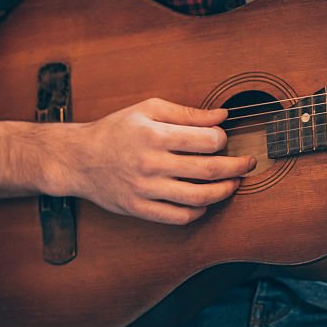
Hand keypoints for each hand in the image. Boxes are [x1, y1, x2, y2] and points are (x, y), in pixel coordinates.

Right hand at [54, 98, 255, 224]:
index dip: (224, 140)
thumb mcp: (148, 109)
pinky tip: (206, 202)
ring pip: (198, 198)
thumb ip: (187, 113)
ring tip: (233, 183)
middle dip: (236, 167)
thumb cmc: (116, 130)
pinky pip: (179, 217)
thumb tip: (222, 115)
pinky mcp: (140, 209)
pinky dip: (199, 211)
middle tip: (248, 163)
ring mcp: (145, 190)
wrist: (79, 159)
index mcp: (154, 135)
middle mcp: (151, 164)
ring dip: (224, 192)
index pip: (206, 141)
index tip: (225, 140)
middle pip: (208, 171)